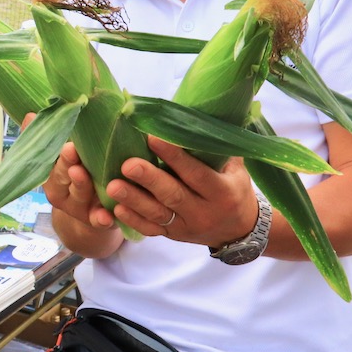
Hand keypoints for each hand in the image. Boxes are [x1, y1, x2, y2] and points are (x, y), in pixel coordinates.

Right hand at [43, 141, 115, 229]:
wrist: (90, 214)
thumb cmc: (76, 175)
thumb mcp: (61, 158)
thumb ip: (48, 137)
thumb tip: (31, 114)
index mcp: (54, 172)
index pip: (52, 159)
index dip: (55, 151)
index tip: (62, 140)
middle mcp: (63, 190)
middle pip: (63, 175)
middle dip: (66, 163)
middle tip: (70, 150)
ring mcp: (79, 206)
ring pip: (79, 194)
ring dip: (81, 185)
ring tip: (83, 174)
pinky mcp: (95, 220)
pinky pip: (97, 221)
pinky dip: (101, 219)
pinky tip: (107, 217)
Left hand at [104, 135, 258, 246]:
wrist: (239, 231)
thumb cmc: (235, 190)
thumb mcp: (236, 170)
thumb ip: (217, 148)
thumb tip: (199, 115)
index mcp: (222, 192)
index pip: (196, 173)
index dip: (175, 157)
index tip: (152, 138)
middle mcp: (204, 212)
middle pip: (173, 195)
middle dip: (149, 179)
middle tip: (127, 165)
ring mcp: (187, 226)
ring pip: (158, 214)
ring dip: (134, 200)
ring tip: (113, 186)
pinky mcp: (173, 236)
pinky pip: (152, 230)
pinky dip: (134, 220)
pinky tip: (116, 208)